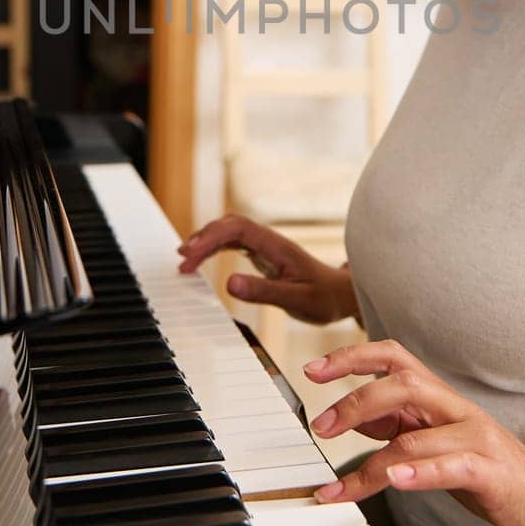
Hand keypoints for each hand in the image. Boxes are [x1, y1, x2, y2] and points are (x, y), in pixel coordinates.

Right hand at [176, 213, 358, 324]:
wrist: (342, 296)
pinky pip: (233, 243)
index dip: (210, 238)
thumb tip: (229, 283)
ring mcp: (266, 246)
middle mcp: (269, 241)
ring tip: (184, 260)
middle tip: (182, 259)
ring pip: (229, 232)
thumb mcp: (295, 299)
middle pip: (229, 225)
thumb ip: (263, 292)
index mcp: (276, 246)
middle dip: (203, 238)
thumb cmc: (323, 298)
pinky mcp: (264, 254)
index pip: (236, 230)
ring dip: (206, 241)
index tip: (190, 255)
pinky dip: (214, 249)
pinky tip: (202, 260)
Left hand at [305, 340, 524, 525]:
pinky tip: (394, 481)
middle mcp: (457, 410)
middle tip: (322, 427)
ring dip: (371, 466)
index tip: (312, 369)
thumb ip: (399, 426)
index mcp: (441, 400)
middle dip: (355, 401)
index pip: (394, 359)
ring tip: (342, 488)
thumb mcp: (435, 442)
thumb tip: (355, 416)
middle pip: (402, 384)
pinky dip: (419, 473)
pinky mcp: (490, 471)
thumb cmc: (488, 472)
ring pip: (415, 437)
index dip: (352, 357)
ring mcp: (475, 438)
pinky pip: (451, 466)